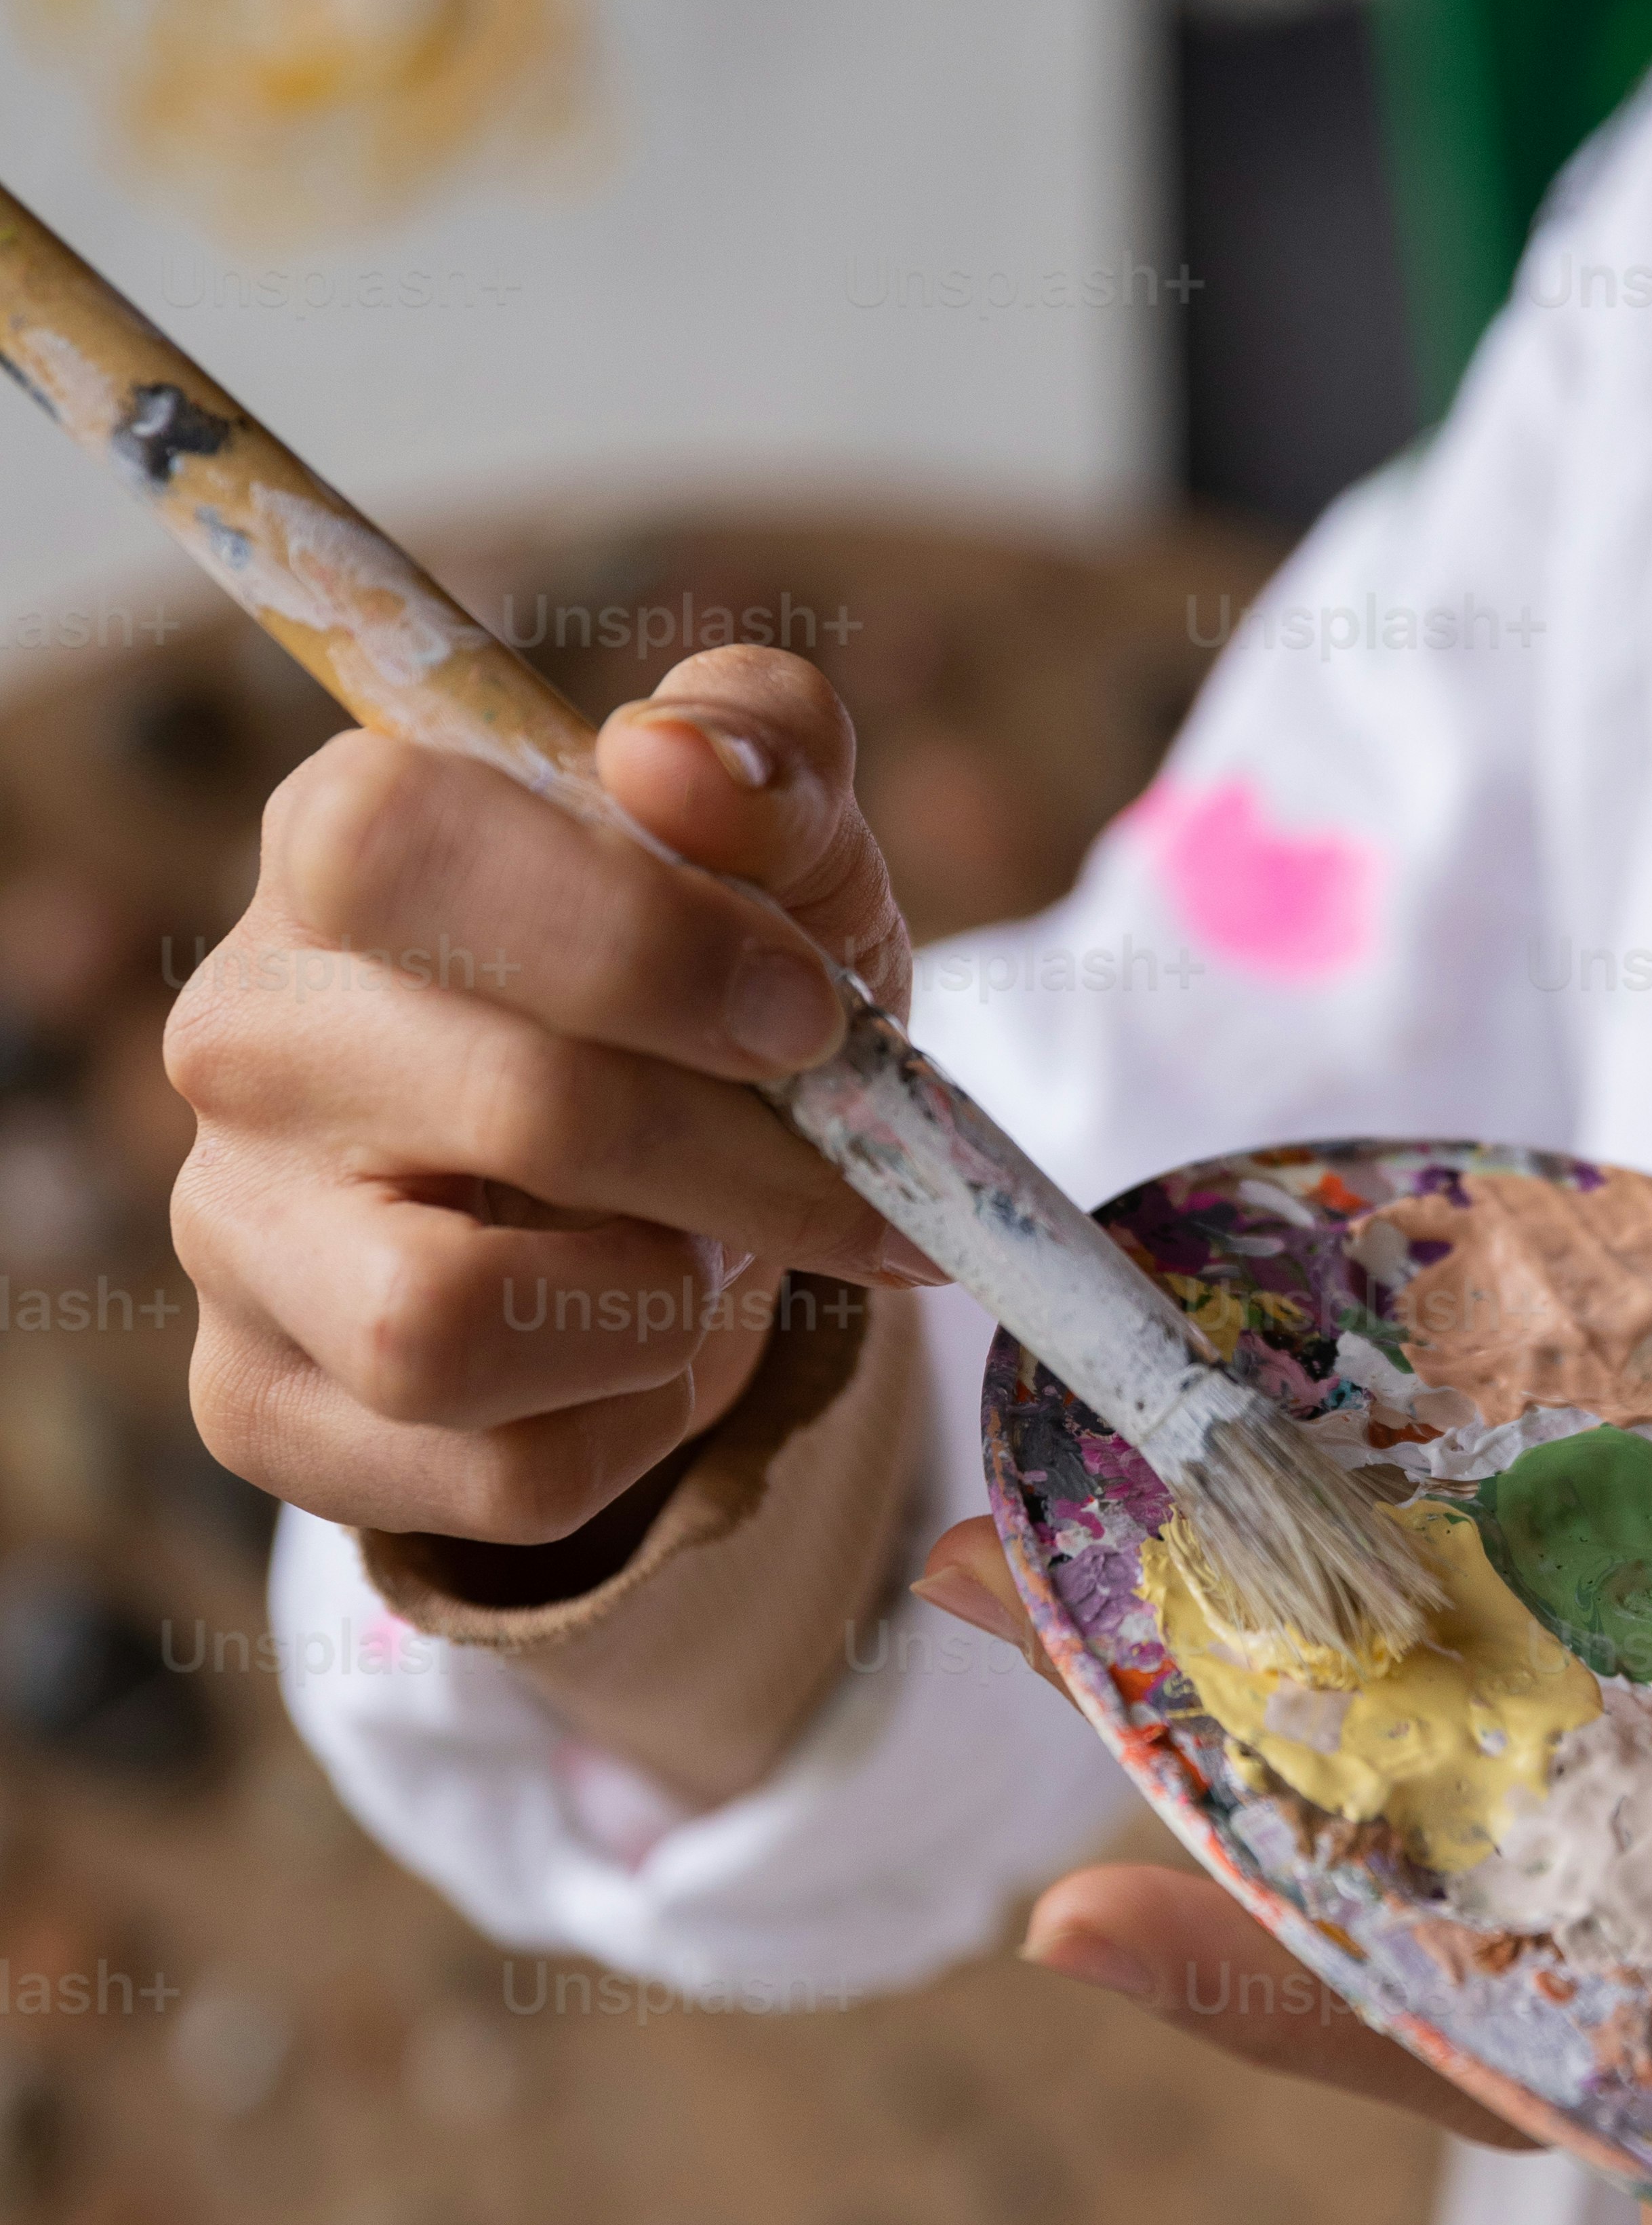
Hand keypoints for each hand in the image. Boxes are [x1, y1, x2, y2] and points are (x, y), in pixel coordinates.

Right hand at [170, 647, 933, 1561]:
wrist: (677, 1191)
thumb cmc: (717, 985)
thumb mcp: (785, 850)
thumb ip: (760, 751)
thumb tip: (672, 762)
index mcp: (341, 839)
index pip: (404, 844)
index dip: (638, 937)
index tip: (808, 1015)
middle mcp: (245, 1031)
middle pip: (510, 1102)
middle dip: (745, 1162)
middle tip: (849, 1178)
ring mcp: (229, 1228)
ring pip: (443, 1329)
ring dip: (656, 1309)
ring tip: (701, 1254)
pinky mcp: (261, 1405)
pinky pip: (488, 1474)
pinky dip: (628, 1427)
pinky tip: (638, 1352)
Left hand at [917, 1530, 1651, 2224]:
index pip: (1467, 2063)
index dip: (1254, 1984)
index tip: (1053, 1896)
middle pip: (1399, 1973)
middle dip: (1199, 1789)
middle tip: (992, 1579)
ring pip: (1463, 1921)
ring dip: (1316, 1749)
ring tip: (1132, 1557)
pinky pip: (1549, 1880)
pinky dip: (1474, 1760)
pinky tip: (1404, 1611)